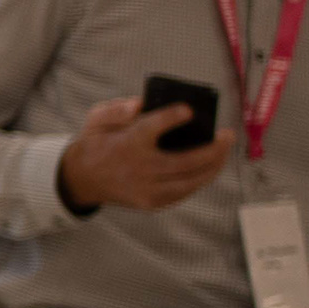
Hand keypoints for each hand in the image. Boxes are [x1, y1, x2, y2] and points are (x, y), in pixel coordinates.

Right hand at [56, 96, 227, 214]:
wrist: (81, 179)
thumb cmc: (96, 143)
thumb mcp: (96, 120)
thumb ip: (116, 109)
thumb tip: (141, 105)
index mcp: (125, 144)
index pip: (150, 129)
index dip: (171, 118)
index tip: (188, 110)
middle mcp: (138, 169)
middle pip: (186, 161)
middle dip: (214, 148)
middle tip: (227, 135)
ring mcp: (146, 189)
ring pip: (192, 180)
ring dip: (214, 166)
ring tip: (224, 151)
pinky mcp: (151, 203)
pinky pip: (185, 192)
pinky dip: (200, 179)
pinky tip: (209, 167)